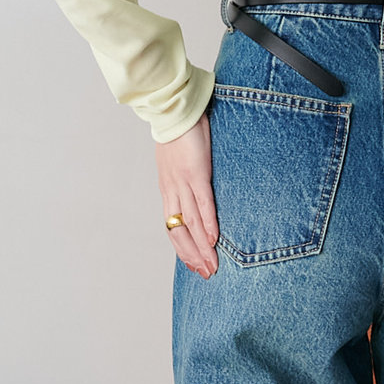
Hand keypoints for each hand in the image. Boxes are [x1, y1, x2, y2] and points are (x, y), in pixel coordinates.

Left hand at [156, 117, 219, 277]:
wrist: (174, 109)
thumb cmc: (180, 132)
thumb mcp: (180, 161)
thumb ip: (188, 178)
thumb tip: (198, 188)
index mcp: (168, 190)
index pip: (173, 228)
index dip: (183, 249)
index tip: (194, 265)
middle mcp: (173, 191)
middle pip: (181, 232)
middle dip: (193, 255)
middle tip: (207, 273)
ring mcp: (184, 183)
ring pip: (192, 223)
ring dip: (203, 247)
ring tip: (213, 265)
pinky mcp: (197, 173)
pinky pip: (203, 203)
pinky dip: (209, 223)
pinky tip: (215, 239)